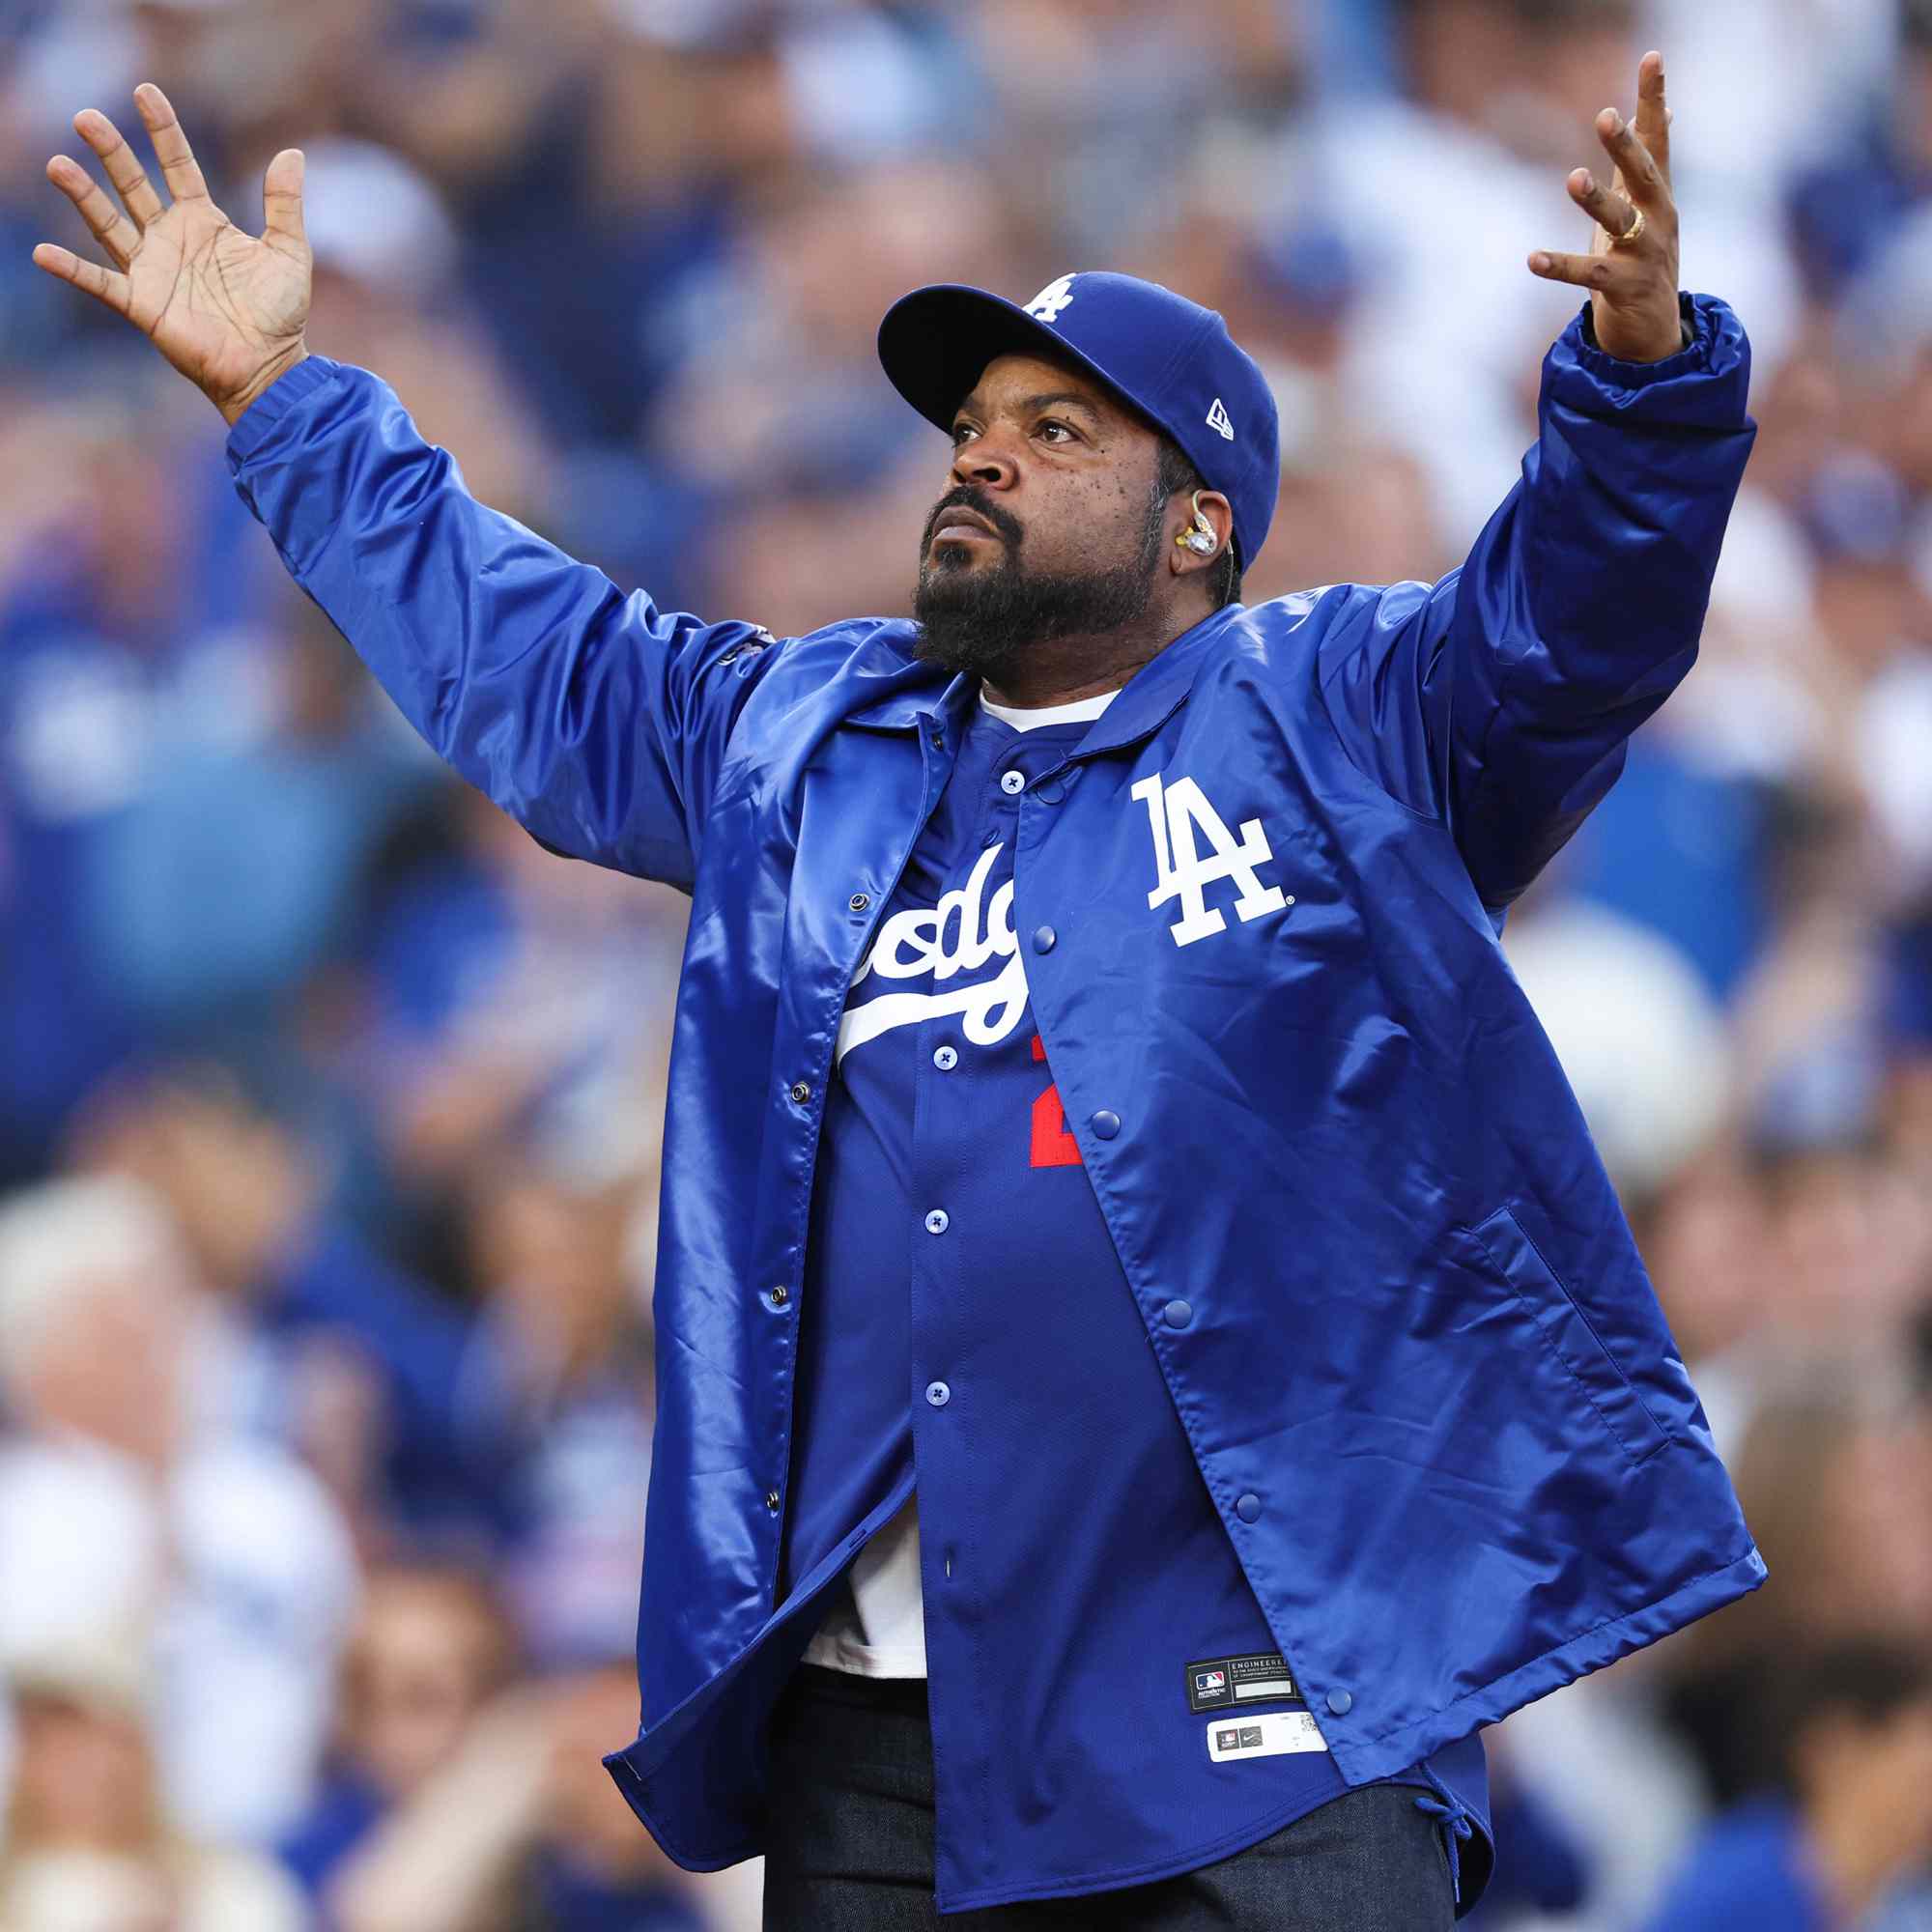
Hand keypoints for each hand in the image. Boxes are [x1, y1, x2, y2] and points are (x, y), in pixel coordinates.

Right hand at [32, 84, 311, 423]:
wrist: (270, 367)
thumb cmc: (280, 314)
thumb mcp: (289, 252)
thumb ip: (284, 204)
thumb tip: (293, 154)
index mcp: (202, 221)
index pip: (177, 164)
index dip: (162, 130)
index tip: (145, 91)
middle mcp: (170, 238)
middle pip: (133, 184)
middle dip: (111, 151)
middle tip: (86, 117)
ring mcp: (152, 270)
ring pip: (109, 224)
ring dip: (83, 196)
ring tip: (57, 164)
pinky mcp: (143, 305)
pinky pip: (101, 283)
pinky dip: (73, 270)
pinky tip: (43, 254)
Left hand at [1527, 51, 1683, 363]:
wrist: (1655, 331)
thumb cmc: (1645, 258)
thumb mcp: (1649, 204)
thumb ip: (1649, 159)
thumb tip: (1664, 110)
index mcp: (1659, 194)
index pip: (1658, 138)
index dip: (1654, 99)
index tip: (1652, 57)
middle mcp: (1659, 217)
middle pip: (1643, 174)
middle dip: (1626, 146)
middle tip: (1607, 115)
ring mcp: (1644, 253)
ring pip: (1619, 220)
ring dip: (1596, 200)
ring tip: (1573, 178)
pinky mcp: (1624, 287)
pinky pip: (1588, 274)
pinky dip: (1559, 266)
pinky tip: (1531, 258)